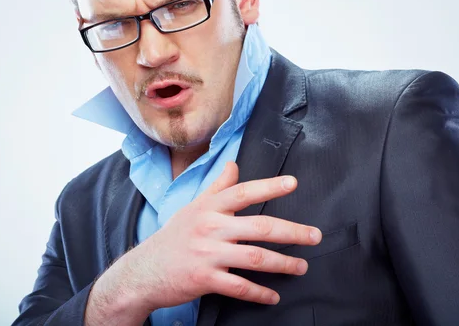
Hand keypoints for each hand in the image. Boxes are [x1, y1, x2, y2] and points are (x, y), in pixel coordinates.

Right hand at [92, 161, 321, 318]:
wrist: (144, 271)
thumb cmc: (173, 237)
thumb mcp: (193, 206)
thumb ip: (217, 187)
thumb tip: (234, 164)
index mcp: (209, 208)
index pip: (242, 192)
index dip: (269, 186)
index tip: (293, 183)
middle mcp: (210, 228)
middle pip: (259, 227)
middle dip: (291, 231)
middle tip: (314, 235)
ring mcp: (207, 254)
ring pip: (254, 258)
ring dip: (283, 263)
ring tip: (301, 266)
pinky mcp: (204, 279)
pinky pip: (239, 287)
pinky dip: (259, 293)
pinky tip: (273, 295)